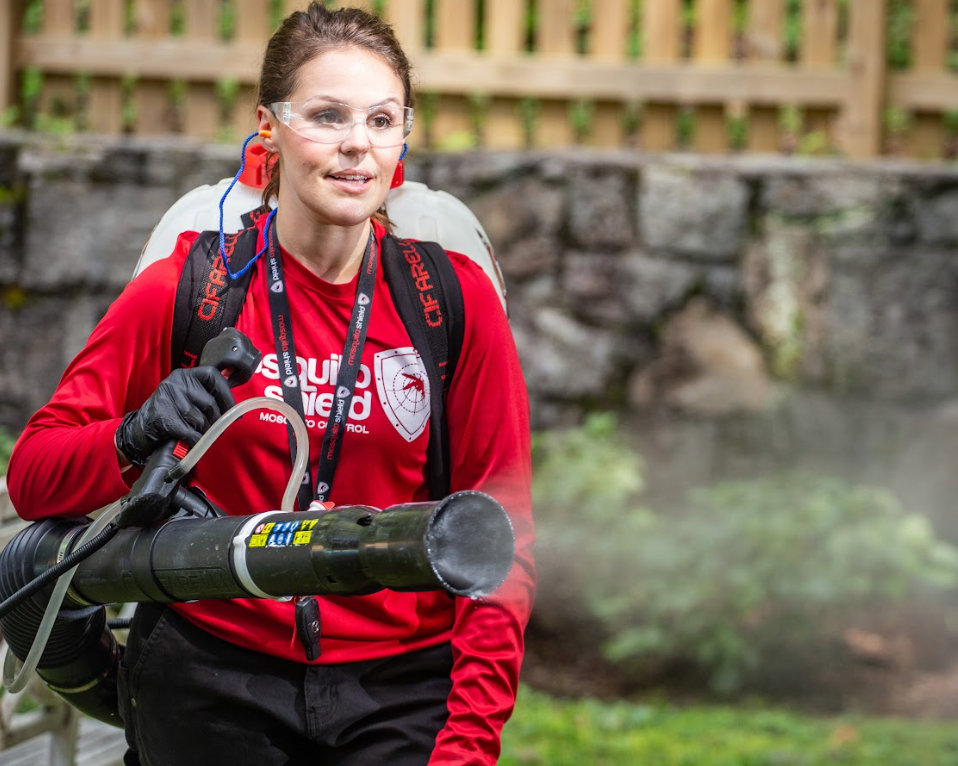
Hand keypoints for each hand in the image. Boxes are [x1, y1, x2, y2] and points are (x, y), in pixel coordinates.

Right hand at [115, 366, 234, 466]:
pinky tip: (192, 442)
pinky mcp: (162, 415)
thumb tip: (234, 408)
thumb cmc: (169, 415)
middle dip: (216, 421)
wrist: (138, 431)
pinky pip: (189, 431)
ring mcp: (167, 397)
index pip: (213, 377)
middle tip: (215, 430)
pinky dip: (194, 440)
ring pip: (200, 419)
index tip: (232, 411)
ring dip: (203, 432)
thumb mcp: (186, 398)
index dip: (226, 395)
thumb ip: (206, 397)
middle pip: (209, 403)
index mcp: (185, 375)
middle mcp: (175, 382)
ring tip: (198, 435)